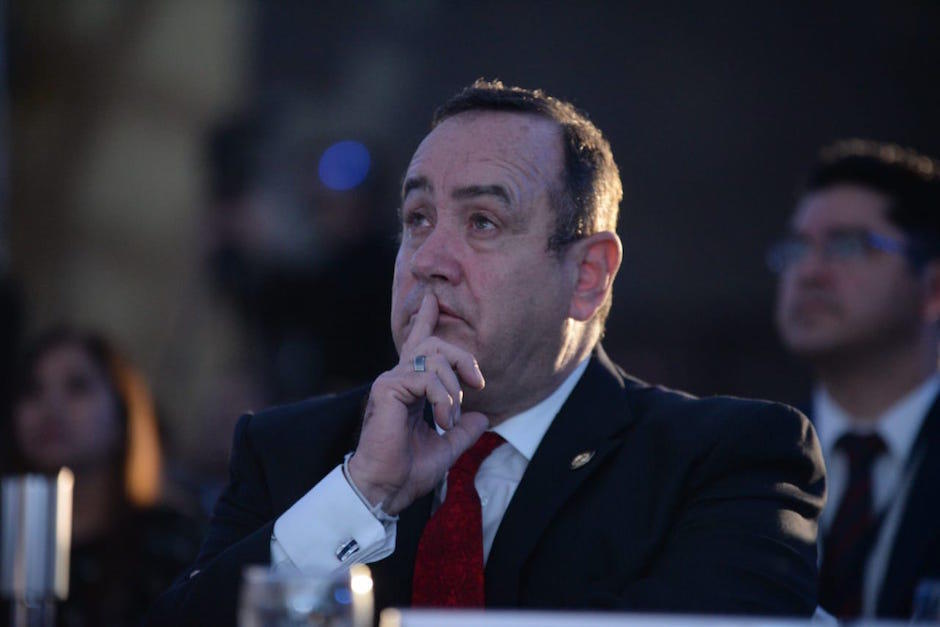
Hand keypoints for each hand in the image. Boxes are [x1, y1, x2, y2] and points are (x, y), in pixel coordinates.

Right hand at [347, 294, 488, 514]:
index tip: (431, 300)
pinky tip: (441, 421)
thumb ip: (463, 431)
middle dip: (462, 358)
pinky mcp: (388, 388)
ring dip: (453, 389)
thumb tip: (483, 417)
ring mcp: (391, 381)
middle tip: (478, 382)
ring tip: (449, 419)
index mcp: (409, 388)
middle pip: (434, 345)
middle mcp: (398, 379)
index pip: (418, 347)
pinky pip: (426, 378)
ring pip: (433, 358)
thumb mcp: (446, 448)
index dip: (425, 321)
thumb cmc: (408, 471)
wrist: (385, 489)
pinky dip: (442, 399)